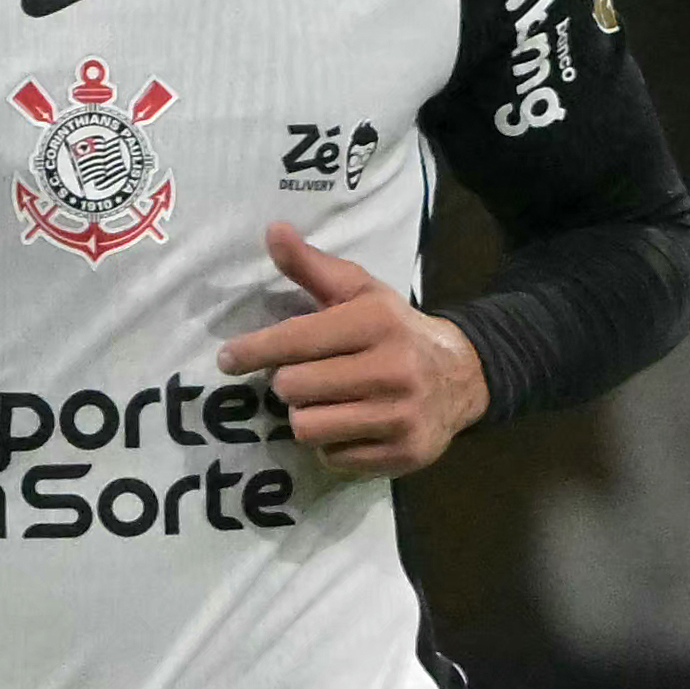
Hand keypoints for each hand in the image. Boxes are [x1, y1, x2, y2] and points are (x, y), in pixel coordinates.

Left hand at [216, 226, 491, 473]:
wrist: (462, 375)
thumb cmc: (394, 330)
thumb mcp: (359, 291)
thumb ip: (311, 266)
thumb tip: (272, 230)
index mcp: (377, 322)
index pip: (296, 339)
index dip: (254, 350)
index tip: (227, 359)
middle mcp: (392, 369)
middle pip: (293, 389)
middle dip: (288, 383)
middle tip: (304, 377)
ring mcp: (400, 416)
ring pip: (308, 427)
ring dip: (306, 416)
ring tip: (325, 402)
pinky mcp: (403, 453)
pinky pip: (333, 458)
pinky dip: (331, 444)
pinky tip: (350, 425)